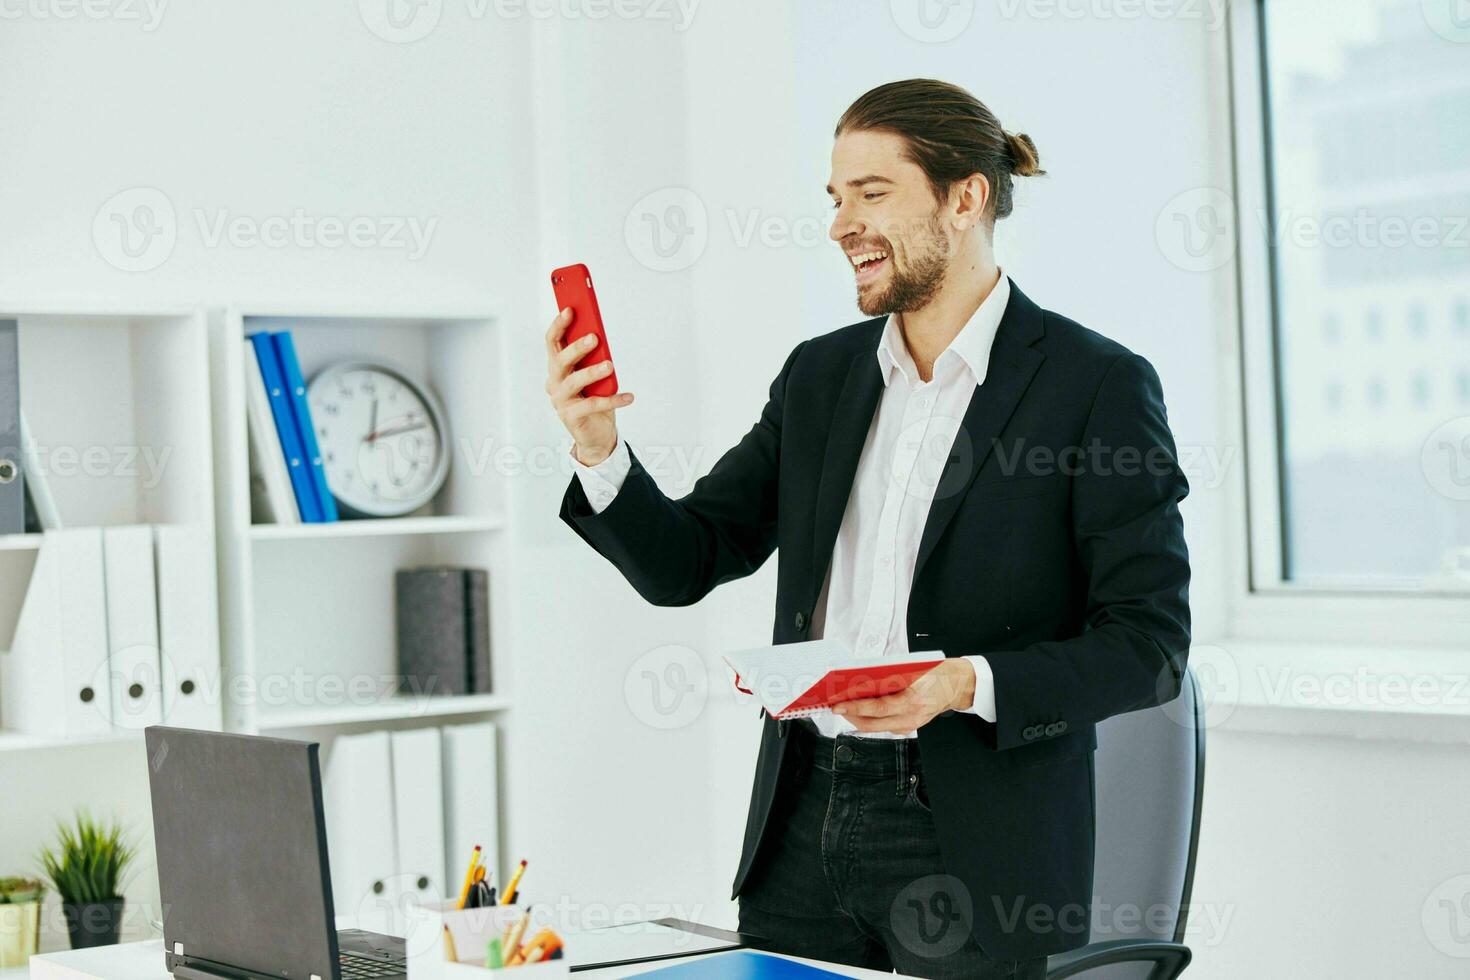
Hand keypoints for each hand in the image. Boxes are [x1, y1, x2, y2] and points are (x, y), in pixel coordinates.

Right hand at [545, 307, 633, 464]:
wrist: (596, 435)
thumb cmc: (594, 398)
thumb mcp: (594, 375)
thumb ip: (593, 357)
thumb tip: (599, 337)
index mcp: (557, 367)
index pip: (552, 342)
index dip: (559, 325)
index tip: (569, 310)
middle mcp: (554, 382)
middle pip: (560, 360)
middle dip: (576, 347)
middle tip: (594, 338)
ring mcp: (560, 401)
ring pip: (574, 382)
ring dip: (592, 372)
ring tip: (609, 365)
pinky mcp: (571, 417)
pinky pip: (593, 405)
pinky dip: (612, 400)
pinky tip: (628, 396)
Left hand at [832, 659, 975, 733]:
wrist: (958, 685)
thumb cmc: (937, 672)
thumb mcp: (914, 668)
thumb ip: (890, 675)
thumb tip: (861, 679)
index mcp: (913, 701)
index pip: (877, 708)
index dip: (855, 707)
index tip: (838, 705)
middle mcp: (911, 717)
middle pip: (873, 723)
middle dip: (851, 716)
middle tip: (836, 707)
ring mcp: (911, 725)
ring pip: (877, 727)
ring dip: (858, 718)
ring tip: (845, 708)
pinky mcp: (910, 726)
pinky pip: (885, 726)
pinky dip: (871, 719)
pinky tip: (861, 711)